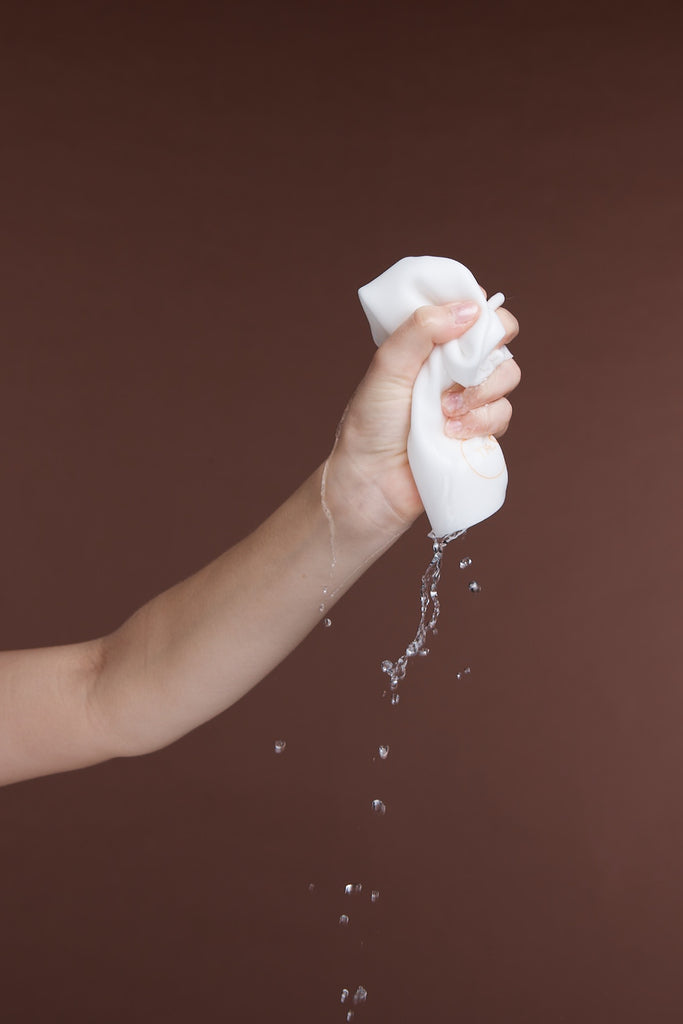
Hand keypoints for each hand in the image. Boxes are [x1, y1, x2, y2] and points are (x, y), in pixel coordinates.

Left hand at [326, 297, 519, 537]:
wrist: (372, 482)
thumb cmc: (370, 424)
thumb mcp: (387, 366)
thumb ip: (421, 329)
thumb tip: (471, 307)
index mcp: (430, 345)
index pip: (470, 311)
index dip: (480, 310)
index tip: (474, 320)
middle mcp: (452, 369)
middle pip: (499, 342)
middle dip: (487, 355)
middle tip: (460, 373)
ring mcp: (467, 401)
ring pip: (507, 377)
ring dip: (482, 392)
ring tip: (446, 412)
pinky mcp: (478, 432)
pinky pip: (503, 415)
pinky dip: (483, 421)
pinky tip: (453, 433)